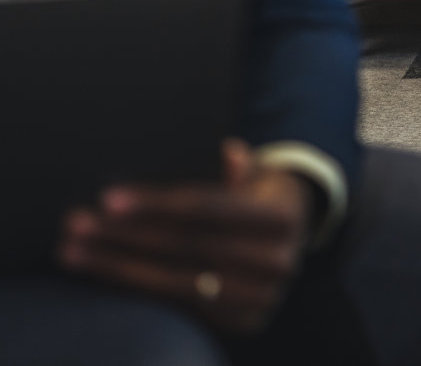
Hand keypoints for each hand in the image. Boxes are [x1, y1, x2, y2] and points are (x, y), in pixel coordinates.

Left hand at [57, 139, 312, 334]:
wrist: (291, 241)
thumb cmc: (259, 197)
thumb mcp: (257, 173)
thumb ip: (241, 166)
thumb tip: (228, 153)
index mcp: (281, 218)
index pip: (207, 210)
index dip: (157, 203)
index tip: (108, 199)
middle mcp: (277, 262)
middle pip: (185, 248)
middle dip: (125, 236)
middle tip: (77, 225)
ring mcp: (261, 298)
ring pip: (176, 282)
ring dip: (117, 268)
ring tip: (74, 252)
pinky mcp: (244, 322)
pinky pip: (179, 306)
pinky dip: (137, 291)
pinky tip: (104, 275)